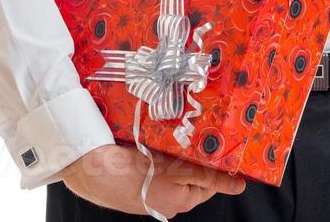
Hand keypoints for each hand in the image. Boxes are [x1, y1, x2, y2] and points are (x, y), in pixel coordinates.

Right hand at [56, 142, 245, 217]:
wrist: (90, 167)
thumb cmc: (133, 173)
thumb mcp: (177, 172)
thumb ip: (208, 177)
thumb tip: (239, 187)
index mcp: (180, 202)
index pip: (210, 182)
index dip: (217, 163)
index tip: (223, 143)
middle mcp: (166, 199)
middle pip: (191, 172)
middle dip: (194, 151)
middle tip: (197, 129)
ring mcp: (149, 188)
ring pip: (172, 163)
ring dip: (175, 146)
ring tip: (175, 128)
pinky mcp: (135, 175)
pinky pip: (154, 160)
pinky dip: (157, 147)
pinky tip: (154, 134)